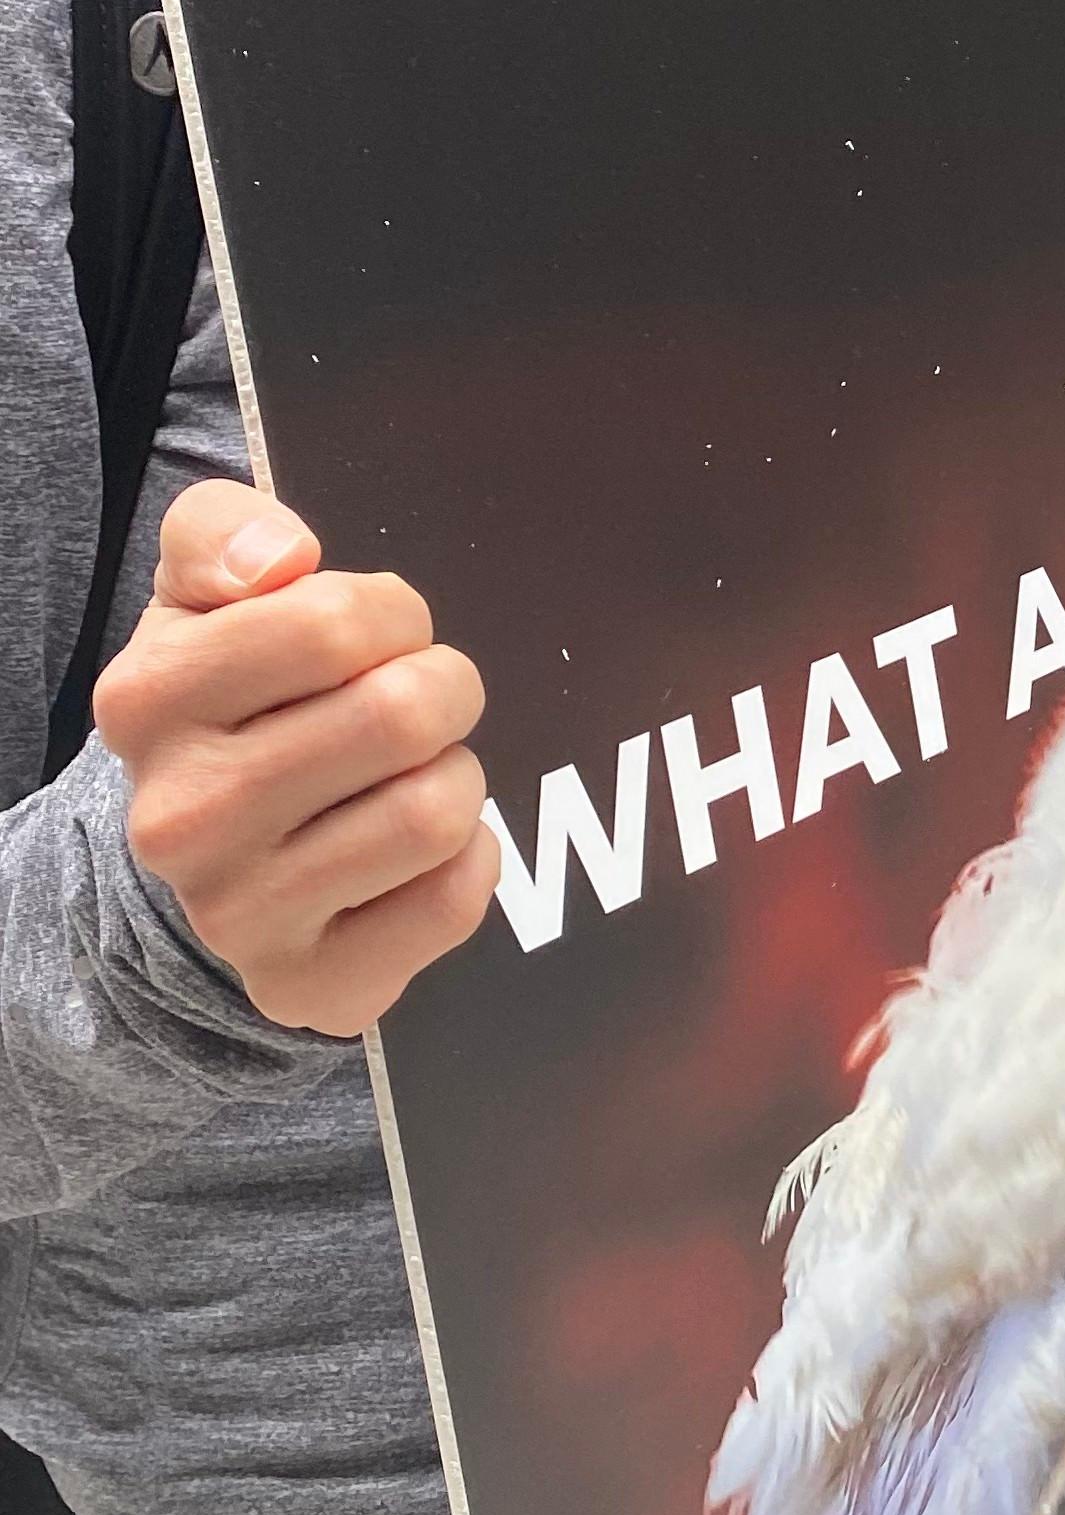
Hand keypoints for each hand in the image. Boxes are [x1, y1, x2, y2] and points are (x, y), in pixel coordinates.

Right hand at [92, 481, 497, 1036]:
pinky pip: (455, 897)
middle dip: (440, 690)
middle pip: (404, 714)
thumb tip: (280, 559)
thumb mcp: (204, 594)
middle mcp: (180, 815)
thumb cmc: (235, 700)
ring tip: (409, 775)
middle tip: (413, 703)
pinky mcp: (308, 982)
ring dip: (454, 777)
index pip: (338, 621)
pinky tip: (414, 851)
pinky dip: (467, 859)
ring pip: (438, 810)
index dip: (390, 614)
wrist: (213, 857)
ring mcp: (239, 913)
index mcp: (148, 700)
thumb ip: (223, 532)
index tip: (376, 634)